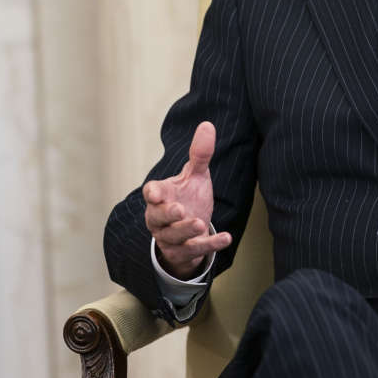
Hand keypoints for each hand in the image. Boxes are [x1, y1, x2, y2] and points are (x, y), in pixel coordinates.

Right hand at [143, 121, 231, 279]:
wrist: (191, 231)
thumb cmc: (188, 198)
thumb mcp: (195, 176)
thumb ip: (199, 154)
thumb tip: (208, 125)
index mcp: (160, 196)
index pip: (151, 193)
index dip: (153, 193)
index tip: (156, 193)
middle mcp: (159, 218)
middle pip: (158, 218)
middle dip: (168, 214)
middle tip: (180, 210)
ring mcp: (170, 237)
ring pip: (174, 237)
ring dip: (186, 231)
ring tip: (200, 223)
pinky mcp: (183, 252)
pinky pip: (195, 250)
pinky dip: (210, 244)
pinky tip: (226, 238)